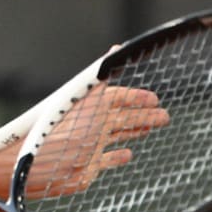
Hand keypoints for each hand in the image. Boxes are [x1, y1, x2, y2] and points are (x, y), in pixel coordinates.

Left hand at [26, 84, 168, 198]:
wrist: (48, 163)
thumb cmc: (68, 129)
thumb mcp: (91, 97)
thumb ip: (103, 74)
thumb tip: (116, 47)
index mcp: (91, 107)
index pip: (116, 97)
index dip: (135, 97)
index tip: (154, 98)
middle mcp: (91, 124)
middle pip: (120, 115)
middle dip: (142, 114)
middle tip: (163, 115)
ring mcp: (90, 144)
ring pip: (116, 134)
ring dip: (134, 129)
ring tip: (152, 127)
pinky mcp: (88, 165)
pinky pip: (106, 159)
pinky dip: (117, 156)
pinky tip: (128, 154)